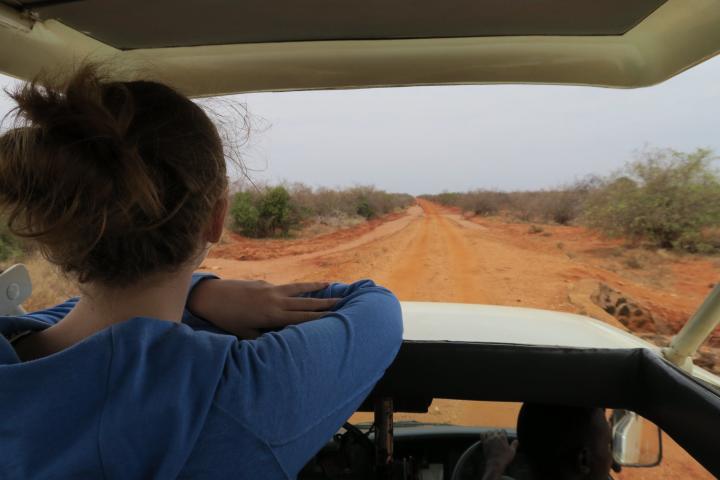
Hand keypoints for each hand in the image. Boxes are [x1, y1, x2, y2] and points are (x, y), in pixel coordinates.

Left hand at [188, 279, 339, 337]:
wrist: (212, 296)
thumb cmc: (228, 320)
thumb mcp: (247, 335)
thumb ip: (265, 338)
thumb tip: (280, 341)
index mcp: (273, 315)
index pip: (302, 317)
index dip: (319, 317)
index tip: (336, 317)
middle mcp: (275, 300)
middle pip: (305, 301)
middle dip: (325, 302)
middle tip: (342, 300)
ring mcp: (271, 289)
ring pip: (297, 288)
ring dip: (314, 286)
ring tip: (329, 283)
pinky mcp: (264, 283)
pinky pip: (284, 287)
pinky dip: (295, 288)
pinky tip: (299, 290)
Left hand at [481, 430, 517, 479]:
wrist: (495, 464)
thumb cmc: (504, 458)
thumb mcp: (512, 452)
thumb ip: (514, 444)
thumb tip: (516, 440)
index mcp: (502, 437)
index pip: (503, 431)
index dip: (504, 433)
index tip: (504, 435)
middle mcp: (495, 437)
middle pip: (496, 431)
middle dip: (498, 433)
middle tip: (499, 438)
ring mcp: (488, 439)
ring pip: (489, 432)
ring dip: (491, 433)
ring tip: (493, 436)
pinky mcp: (484, 442)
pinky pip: (482, 434)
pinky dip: (484, 434)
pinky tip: (486, 436)